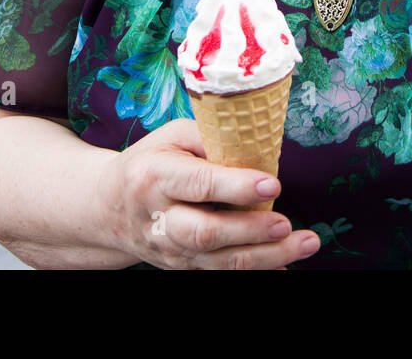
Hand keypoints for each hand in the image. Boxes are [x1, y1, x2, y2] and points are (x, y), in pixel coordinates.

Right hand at [100, 118, 321, 268]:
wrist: (106, 207)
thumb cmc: (149, 162)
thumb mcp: (171, 137)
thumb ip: (211, 138)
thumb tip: (258, 147)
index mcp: (154, 176)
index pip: (198, 184)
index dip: (236, 187)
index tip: (272, 184)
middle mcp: (158, 218)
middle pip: (205, 233)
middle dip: (249, 230)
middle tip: (286, 223)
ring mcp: (168, 249)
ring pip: (217, 261)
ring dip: (265, 256)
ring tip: (305, 243)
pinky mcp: (180, 267)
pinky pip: (219, 274)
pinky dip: (255, 272)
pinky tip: (286, 263)